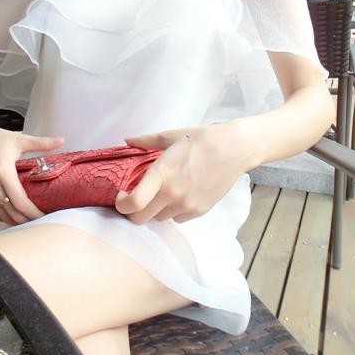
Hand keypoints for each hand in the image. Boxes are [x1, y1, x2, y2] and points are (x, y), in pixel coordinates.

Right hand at [0, 120, 63, 224]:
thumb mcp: (20, 140)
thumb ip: (42, 143)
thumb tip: (61, 141)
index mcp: (2, 170)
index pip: (19, 201)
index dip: (33, 212)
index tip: (44, 215)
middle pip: (11, 212)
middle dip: (26, 220)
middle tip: (40, 221)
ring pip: (0, 215)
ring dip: (15, 221)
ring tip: (29, 220)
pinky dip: (3, 217)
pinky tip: (14, 215)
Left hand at [115, 124, 244, 223]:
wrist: (233, 149)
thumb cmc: (200, 140)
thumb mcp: (170, 136)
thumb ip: (145, 141)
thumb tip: (127, 140)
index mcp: (162, 174)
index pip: (134, 203)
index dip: (121, 204)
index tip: (121, 196)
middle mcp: (172, 194)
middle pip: (141, 218)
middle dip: (134, 211)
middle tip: (135, 198)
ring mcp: (186, 205)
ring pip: (159, 218)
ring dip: (155, 209)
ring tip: (161, 192)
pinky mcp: (199, 211)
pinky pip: (177, 218)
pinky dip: (172, 211)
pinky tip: (178, 194)